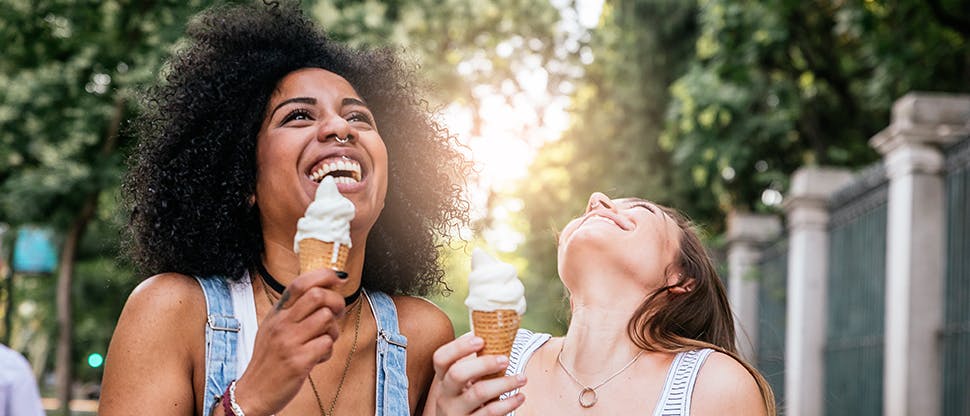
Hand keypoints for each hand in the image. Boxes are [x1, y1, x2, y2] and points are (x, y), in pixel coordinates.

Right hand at [233, 268, 346, 414]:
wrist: (253, 392)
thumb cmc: (269, 360)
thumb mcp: (273, 328)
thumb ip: (294, 311)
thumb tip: (323, 292)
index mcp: (276, 313)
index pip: (300, 283)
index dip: (324, 275)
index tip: (340, 278)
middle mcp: (281, 324)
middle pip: (318, 295)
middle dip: (336, 303)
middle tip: (337, 315)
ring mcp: (289, 341)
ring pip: (326, 319)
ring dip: (333, 331)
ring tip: (323, 341)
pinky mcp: (298, 361)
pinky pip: (327, 344)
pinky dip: (328, 352)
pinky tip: (317, 358)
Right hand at [430, 334, 526, 415]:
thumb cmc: (465, 401)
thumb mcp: (462, 385)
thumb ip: (472, 364)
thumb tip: (495, 333)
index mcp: (443, 379)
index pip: (441, 358)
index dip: (458, 347)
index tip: (481, 339)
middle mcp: (445, 395)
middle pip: (457, 373)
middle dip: (484, 363)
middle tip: (506, 359)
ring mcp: (455, 412)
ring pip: (478, 393)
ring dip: (504, 383)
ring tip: (522, 378)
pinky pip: (489, 413)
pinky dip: (508, 403)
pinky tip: (519, 397)